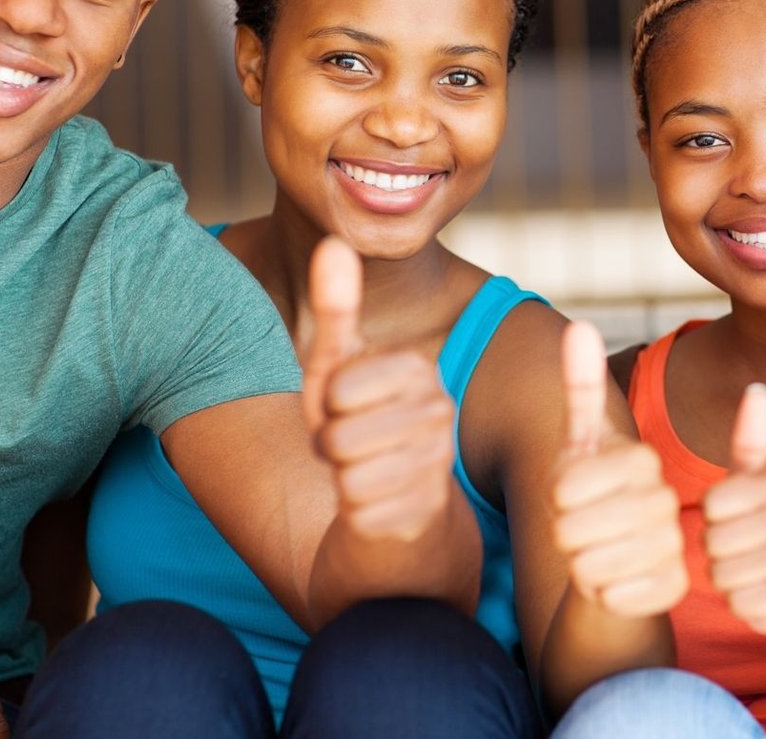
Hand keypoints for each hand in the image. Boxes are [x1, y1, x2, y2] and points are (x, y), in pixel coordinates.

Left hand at [298, 237, 456, 541]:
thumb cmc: (362, 435)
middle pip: (336, 431)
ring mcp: (437, 462)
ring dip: (341, 479)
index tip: (346, 415)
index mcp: (418, 371)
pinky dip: (355, 511)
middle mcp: (439, 411)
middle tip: (353, 450)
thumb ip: (337, 309)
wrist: (404, 523)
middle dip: (329, 446)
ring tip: (365, 476)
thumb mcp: (339, 372)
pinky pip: (357, 505)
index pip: (337, 386)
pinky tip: (377, 506)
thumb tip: (332, 241)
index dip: (326, 408)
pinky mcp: (427, 509)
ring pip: (346, 468)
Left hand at [551, 321, 687, 615]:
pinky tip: (611, 584)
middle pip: (570, 529)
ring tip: (593, 554)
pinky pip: (607, 596)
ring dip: (578, 565)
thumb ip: (580, 388)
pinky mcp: (671, 591)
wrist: (621, 561)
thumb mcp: (581, 445)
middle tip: (579, 530)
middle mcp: (665, 501)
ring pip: (587, 566)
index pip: (563, 488)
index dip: (555, 498)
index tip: (570, 498)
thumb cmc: (592, 498)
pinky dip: (598, 594)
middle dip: (562, 534)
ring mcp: (673, 547)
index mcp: (641, 462)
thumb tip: (579, 324)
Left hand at [702, 383, 765, 632]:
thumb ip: (750, 439)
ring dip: (724, 577)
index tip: (730, 516)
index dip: (710, 515)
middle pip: (715, 542)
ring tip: (746, 569)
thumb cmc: (761, 525)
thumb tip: (758, 388)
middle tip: (737, 548)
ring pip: (723, 575)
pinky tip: (756, 593)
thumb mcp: (752, 481)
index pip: (712, 503)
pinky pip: (738, 605)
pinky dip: (738, 603)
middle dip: (715, 549)